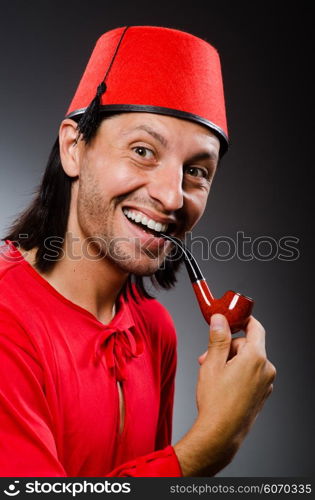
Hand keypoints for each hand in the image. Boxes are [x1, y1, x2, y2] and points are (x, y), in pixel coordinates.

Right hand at [173, 314, 275, 475]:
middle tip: (206, 357)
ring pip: (247, 360)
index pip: (255, 327)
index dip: (242, 320)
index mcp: (255, 357)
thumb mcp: (212, 363)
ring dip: (230, 361)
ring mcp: (266, 383)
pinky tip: (222, 384)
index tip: (229, 319)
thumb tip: (220, 319)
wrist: (220, 434)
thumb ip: (218, 338)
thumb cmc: (215, 402)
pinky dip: (237, 373)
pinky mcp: (262, 393)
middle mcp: (266, 369)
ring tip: (212, 373)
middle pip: (247, 345)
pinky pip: (251, 374)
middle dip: (226, 347)